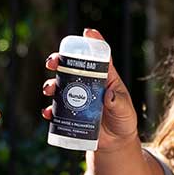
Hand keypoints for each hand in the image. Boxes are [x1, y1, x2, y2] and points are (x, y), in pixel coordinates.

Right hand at [40, 28, 139, 148]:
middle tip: (52, 62)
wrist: (116, 142)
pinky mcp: (70, 115)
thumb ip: (118, 103)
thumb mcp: (125, 111)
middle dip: (58, 62)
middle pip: (70, 67)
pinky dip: (49, 110)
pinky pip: (55, 110)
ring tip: (49, 89)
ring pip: (59, 86)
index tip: (86, 32)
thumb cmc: (124, 120)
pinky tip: (48, 113)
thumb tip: (108, 96)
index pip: (100, 57)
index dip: (93, 43)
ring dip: (50, 85)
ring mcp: (77, 99)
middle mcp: (88, 85)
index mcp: (105, 78)